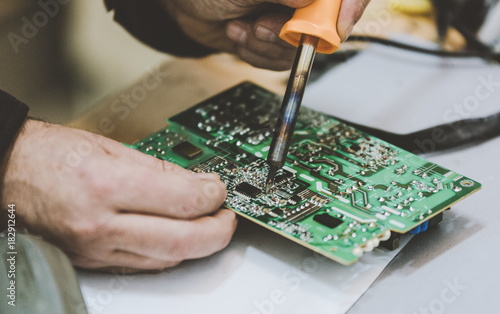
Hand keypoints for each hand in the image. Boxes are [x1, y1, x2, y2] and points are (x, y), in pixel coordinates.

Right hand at [1, 120, 236, 272]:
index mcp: (106, 185)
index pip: (181, 200)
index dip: (211, 195)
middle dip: (217, 231)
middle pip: (181, 240)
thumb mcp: (108, 148)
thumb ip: (158, 169)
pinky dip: (169, 252)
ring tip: (208, 225)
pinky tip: (179, 237)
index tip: (219, 189)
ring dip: (197, 244)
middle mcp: (100, 223)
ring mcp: (95, 249)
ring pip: (166, 258)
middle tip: (228, 218)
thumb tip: (195, 183)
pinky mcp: (92, 261)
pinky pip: (143, 264)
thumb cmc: (50, 155)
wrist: (9, 175)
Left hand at [163, 0, 370, 69]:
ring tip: (241, 28)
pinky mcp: (274, 40)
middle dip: (290, 35)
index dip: (350, 6)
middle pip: (325, 25)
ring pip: (299, 48)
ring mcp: (288, 19)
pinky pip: (279, 61)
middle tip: (261, 26)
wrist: (183, 5)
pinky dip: (256, 55)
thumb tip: (311, 0)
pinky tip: (237, 34)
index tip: (337, 28)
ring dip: (266, 46)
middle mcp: (299, 1)